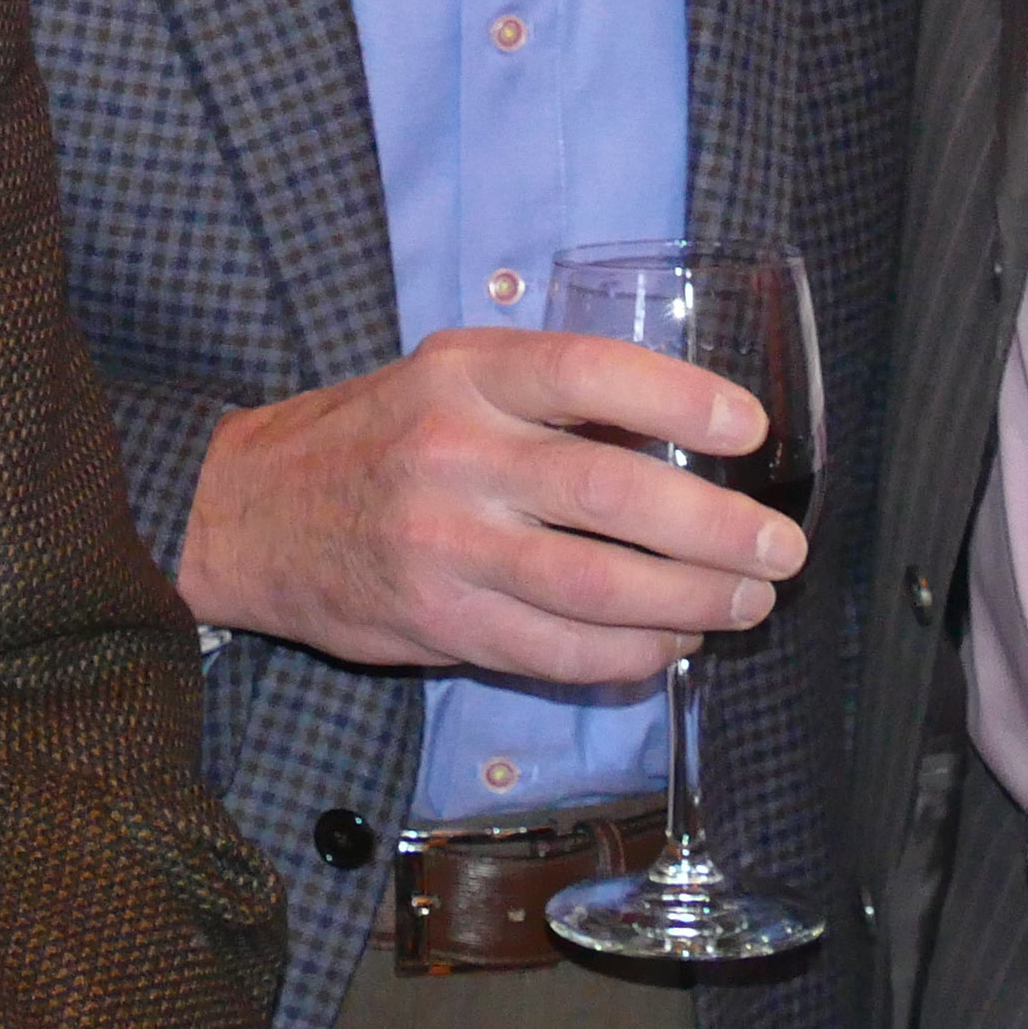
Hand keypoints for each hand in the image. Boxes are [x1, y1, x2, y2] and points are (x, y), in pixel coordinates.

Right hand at [175, 328, 796, 683]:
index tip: (750, 426)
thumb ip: (543, 401)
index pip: (588, 373)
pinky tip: (668, 645)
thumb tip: (681, 435)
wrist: (249, 513)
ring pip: (594, 584)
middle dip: (716, 528)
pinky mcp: (437, 621)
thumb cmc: (373, 440)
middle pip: (610, 492)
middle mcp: (455, 452)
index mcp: (464, 374)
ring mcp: (443, 544)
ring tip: (745, 602)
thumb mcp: (445, 380)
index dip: (681, 398)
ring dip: (689, 602)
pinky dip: (627, 655)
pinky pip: (554, 650)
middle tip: (778, 548)